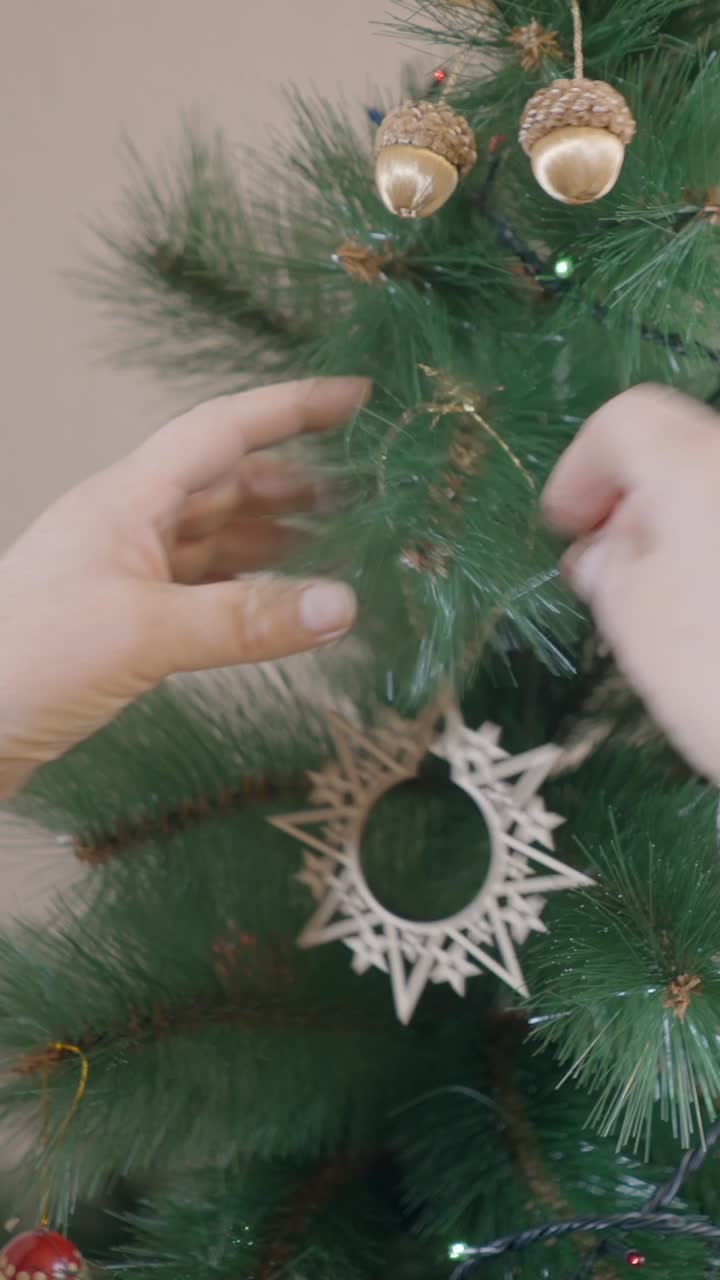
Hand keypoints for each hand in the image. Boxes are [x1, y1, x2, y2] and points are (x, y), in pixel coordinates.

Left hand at [0, 378, 368, 799]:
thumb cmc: (25, 658)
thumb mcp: (143, 631)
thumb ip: (245, 620)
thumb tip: (342, 606)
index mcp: (129, 500)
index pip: (223, 431)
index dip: (291, 409)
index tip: (354, 397)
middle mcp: (132, 526)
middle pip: (228, 485)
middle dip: (298, 482)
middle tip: (367, 489)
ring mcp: (129, 575)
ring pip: (221, 540)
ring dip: (280, 539)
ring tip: (344, 544)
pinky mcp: (128, 624)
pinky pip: (208, 592)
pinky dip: (253, 593)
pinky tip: (287, 605)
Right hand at [543, 383, 719, 780]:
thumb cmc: (717, 669)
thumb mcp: (633, 619)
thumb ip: (606, 565)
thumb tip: (603, 548)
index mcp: (699, 464)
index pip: (626, 423)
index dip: (579, 470)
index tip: (561, 530)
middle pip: (679, 451)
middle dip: (630, 500)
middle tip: (601, 568)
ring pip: (714, 491)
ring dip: (676, 527)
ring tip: (653, 599)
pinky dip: (713, 550)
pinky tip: (705, 611)